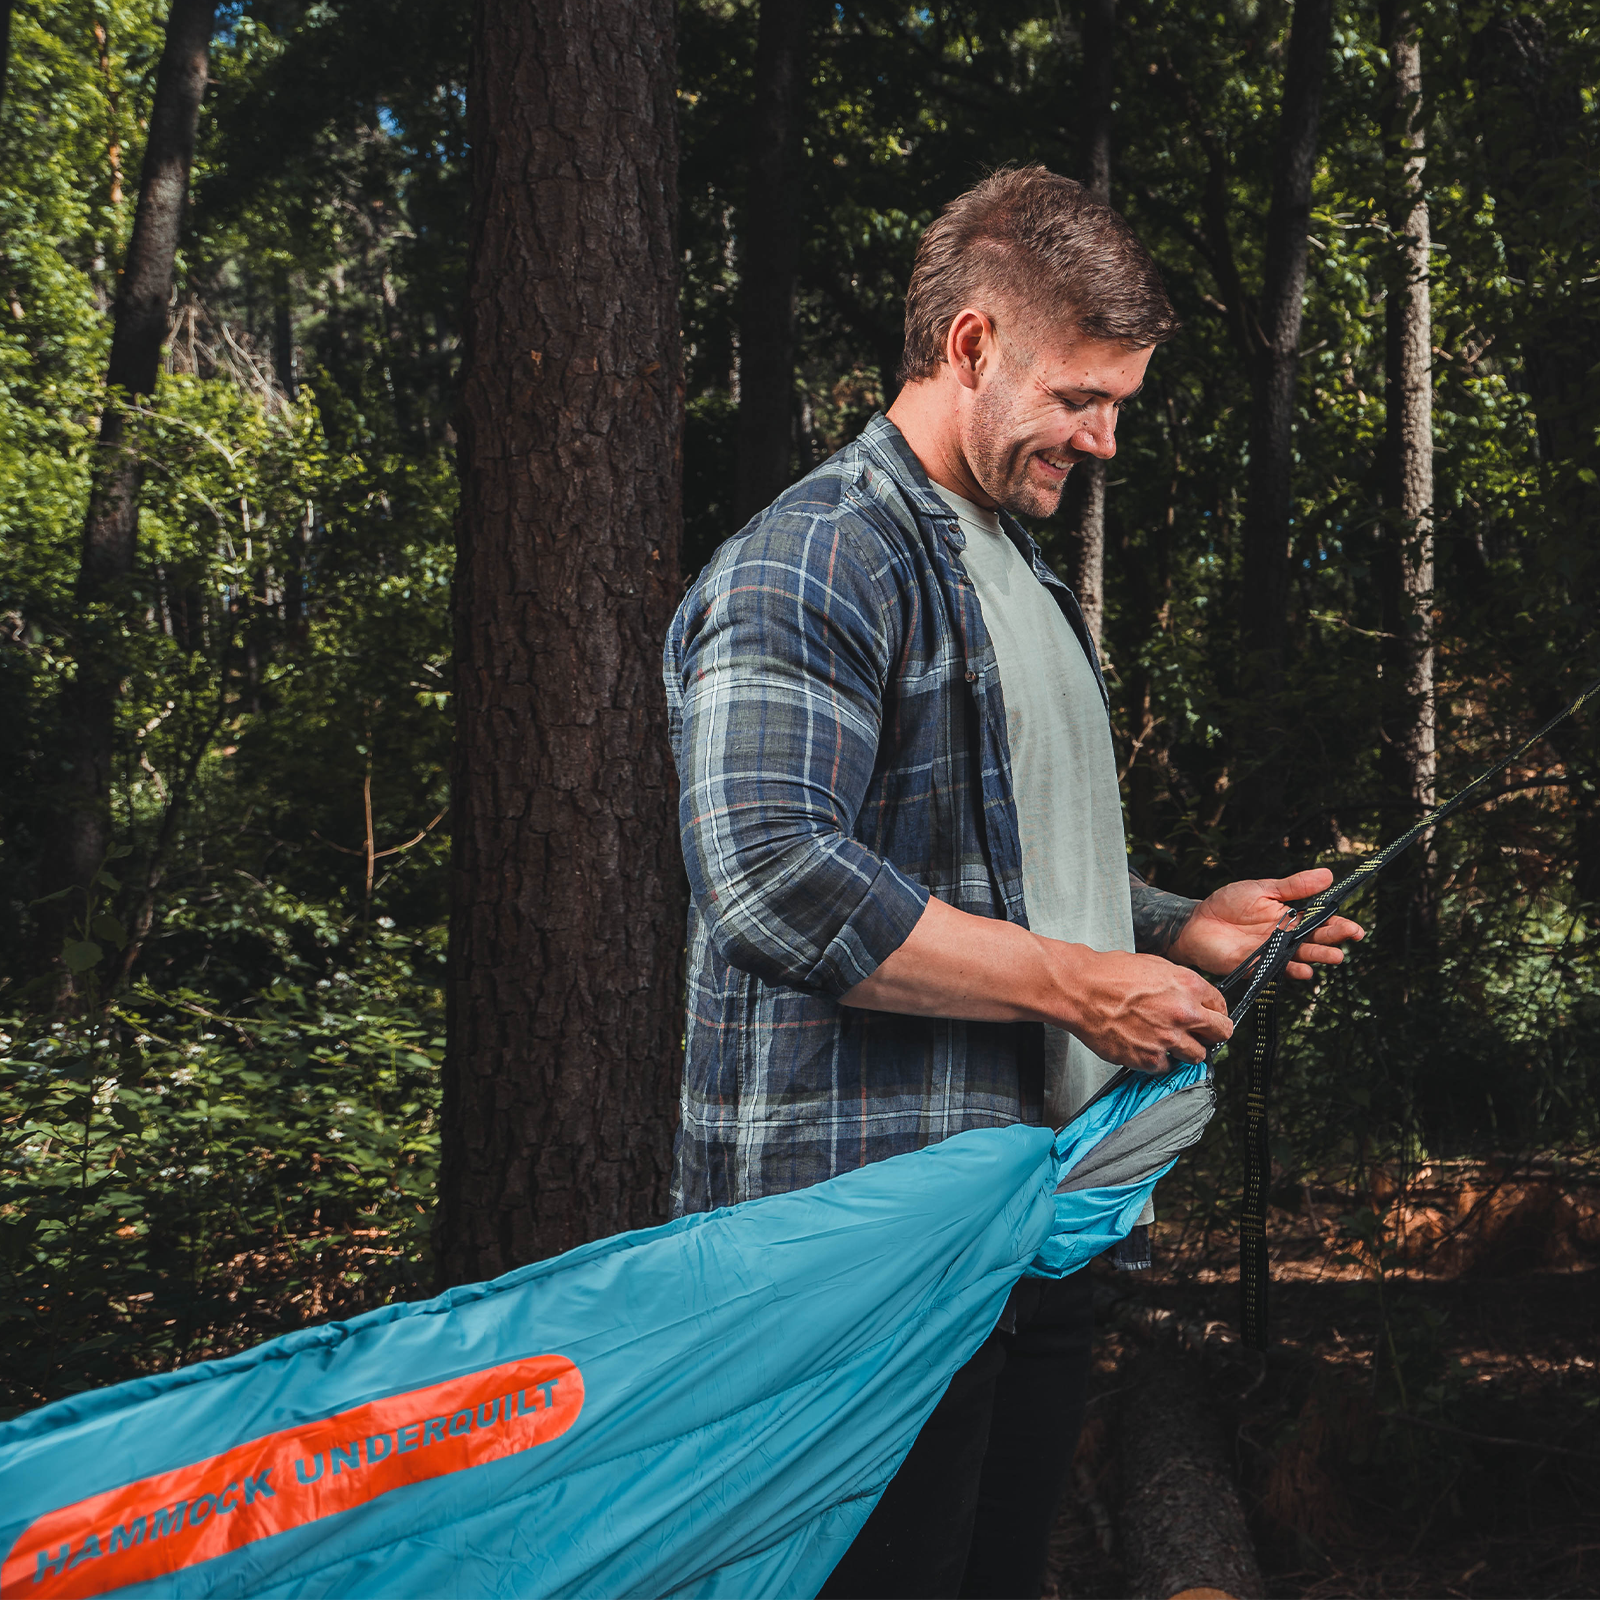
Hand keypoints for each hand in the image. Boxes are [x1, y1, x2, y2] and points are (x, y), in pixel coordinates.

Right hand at [1048, 946, 1232, 1071]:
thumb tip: (1191, 997)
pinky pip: (1166, 1067)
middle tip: (1200, 1035)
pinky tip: (1145, 1046)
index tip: (1208, 1018)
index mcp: (1188, 986)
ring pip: (1197, 1056)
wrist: (1081, 990)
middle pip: (1220, 1033)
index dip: (1214, 1013)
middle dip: (1211, 1034)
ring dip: (1187, 1051)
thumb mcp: (1154, 966)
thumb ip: (1180, 985)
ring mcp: (1168, 1039)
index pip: (1221, 1007)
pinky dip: (1158, 1060)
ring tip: (1169, 1042)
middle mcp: (1184, 1013)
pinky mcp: (1149, 1058)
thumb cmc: (1109, 974)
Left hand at [1169, 868, 1363, 980]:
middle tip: (1352, 935)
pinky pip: (1275, 970)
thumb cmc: (1228, 904)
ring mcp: (1272, 954)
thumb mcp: (1262, 889)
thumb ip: (1293, 886)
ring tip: (1336, 956)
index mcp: (1290, 918)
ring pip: (1300, 957)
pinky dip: (1289, 970)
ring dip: (1318, 957)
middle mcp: (1285, 938)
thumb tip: (1328, 874)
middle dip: (1334, 938)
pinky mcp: (1255, 966)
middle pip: (1315, 940)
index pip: (1320, 922)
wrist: (1197, 921)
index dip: (1339, 925)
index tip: (1356, 927)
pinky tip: (1303, 970)